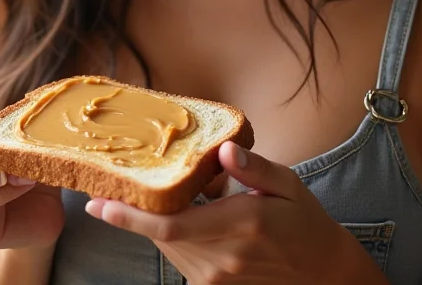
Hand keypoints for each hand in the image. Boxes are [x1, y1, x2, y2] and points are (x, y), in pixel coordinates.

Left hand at [84, 141, 382, 283]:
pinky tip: (175, 216)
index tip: (98, 204)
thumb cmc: (304, 223)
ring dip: (151, 222)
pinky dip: (169, 236)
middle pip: (160, 234)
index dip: (130, 217)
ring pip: (166, 247)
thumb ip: (254, 168)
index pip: (172, 225)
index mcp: (242, 225)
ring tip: (141, 195)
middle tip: (106, 185)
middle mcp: (224, 257)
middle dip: (131, 212)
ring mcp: (218, 278)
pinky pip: (179, 258)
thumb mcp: (288, 186)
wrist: (323, 274)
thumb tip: (223, 150)